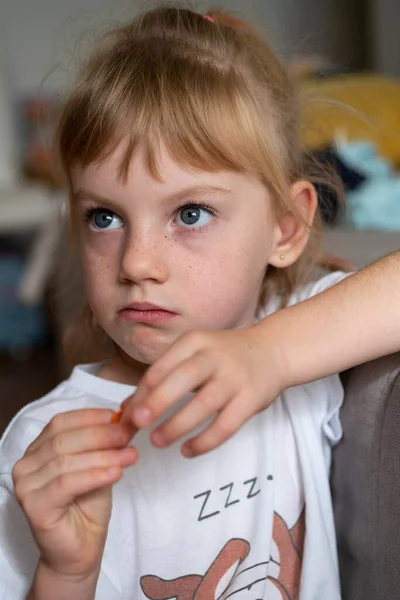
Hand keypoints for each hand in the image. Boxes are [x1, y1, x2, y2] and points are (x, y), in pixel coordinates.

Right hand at [12, 409, 136, 578]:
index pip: (61, 422)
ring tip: (130, 454)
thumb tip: (126, 419)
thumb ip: (106, 445)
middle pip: (64, 439)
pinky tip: (117, 473)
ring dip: (103, 455)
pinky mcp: (34, 506)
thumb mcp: (100, 466)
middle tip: (128, 434)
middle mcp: (26, 464)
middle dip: (101, 434)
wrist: (80, 551)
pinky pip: (67, 483)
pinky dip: (95, 475)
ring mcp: (26, 486)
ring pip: (67, 460)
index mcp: (38, 449)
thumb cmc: (87, 507)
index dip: (90, 416)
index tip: (118, 416)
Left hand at [120, 325, 285, 456]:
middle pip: (182, 379)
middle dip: (156, 402)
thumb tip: (127, 409)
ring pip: (203, 404)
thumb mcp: (193, 355)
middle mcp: (214, 356)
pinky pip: (226, 425)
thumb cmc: (224, 357)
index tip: (127, 417)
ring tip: (158, 441)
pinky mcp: (251, 399)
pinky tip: (188, 450)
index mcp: (194, 342)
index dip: (140, 394)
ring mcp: (235, 378)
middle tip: (137, 424)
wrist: (273, 352)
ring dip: (177, 425)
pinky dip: (205, 441)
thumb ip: (163, 378)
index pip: (161, 367)